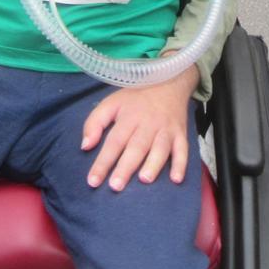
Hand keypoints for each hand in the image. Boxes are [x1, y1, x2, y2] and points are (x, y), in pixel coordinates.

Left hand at [81, 74, 195, 191]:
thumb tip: (85, 146)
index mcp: (128, 117)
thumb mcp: (111, 103)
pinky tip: (176, 179)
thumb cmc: (135, 98)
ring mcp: (166, 129)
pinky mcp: (181, 134)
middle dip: (126, 167)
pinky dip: (181, 164)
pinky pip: (183, 149)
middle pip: (136, 147)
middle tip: (115, 186)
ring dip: (153, 164)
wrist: (168, 82)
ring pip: (160, 148)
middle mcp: (148, 124)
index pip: (113, 141)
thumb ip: (94, 123)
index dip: (103, 162)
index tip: (93, 181)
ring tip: (144, 179)